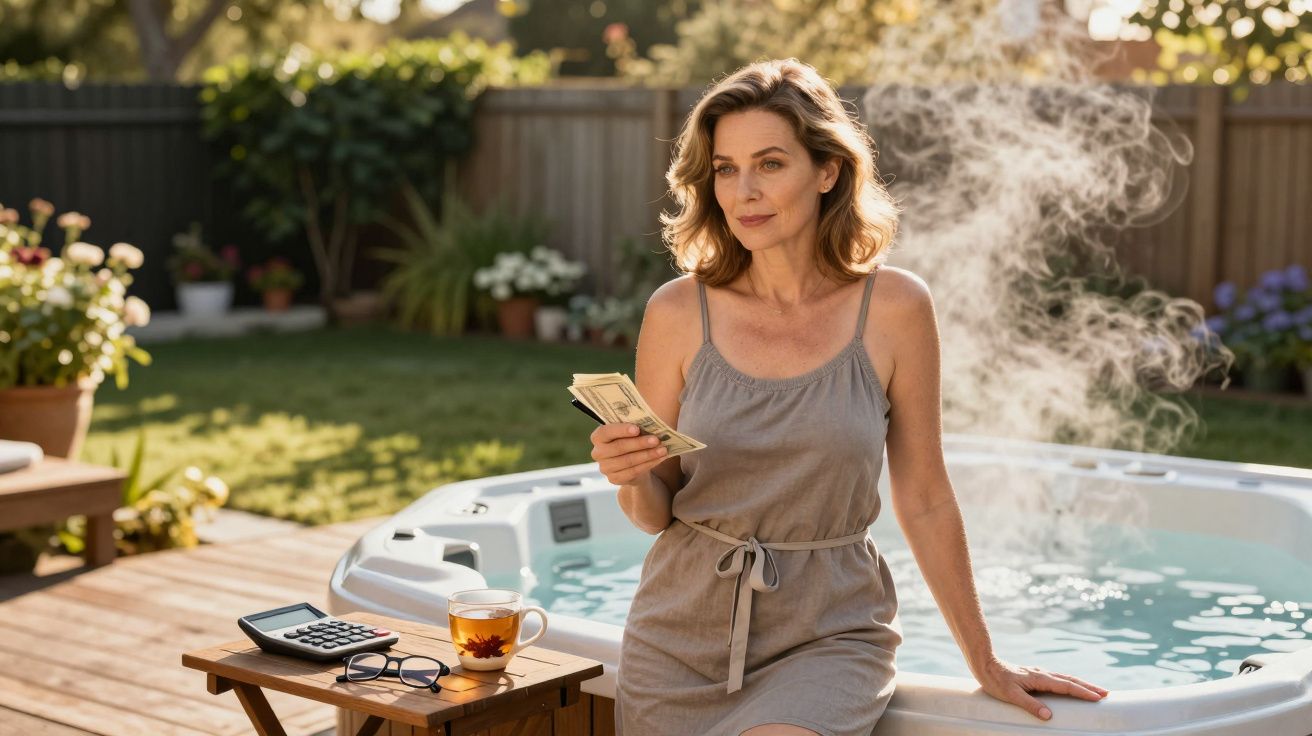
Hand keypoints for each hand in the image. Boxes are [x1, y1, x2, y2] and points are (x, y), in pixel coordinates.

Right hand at [590, 423, 667, 484]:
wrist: (633, 462)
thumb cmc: (631, 440)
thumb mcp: (630, 431)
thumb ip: (634, 426)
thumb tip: (651, 422)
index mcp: (598, 437)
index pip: (606, 432)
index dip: (621, 430)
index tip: (637, 429)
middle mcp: (598, 453)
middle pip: (619, 447)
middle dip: (639, 443)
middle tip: (656, 440)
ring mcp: (605, 468)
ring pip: (628, 461)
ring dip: (647, 455)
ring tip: (663, 449)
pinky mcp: (614, 479)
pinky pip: (633, 471)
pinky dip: (648, 464)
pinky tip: (659, 458)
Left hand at [973, 657, 1108, 721]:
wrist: (985, 664)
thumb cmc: (996, 681)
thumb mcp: (1011, 695)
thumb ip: (1030, 705)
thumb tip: (1048, 716)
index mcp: (1040, 678)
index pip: (1067, 686)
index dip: (1083, 692)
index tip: (1098, 697)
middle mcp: (1042, 674)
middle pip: (1070, 680)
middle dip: (1089, 687)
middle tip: (1106, 694)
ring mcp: (1039, 673)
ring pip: (1065, 678)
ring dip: (1081, 684)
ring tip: (1094, 691)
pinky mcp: (1035, 675)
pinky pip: (1057, 679)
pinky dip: (1069, 682)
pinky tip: (1071, 686)